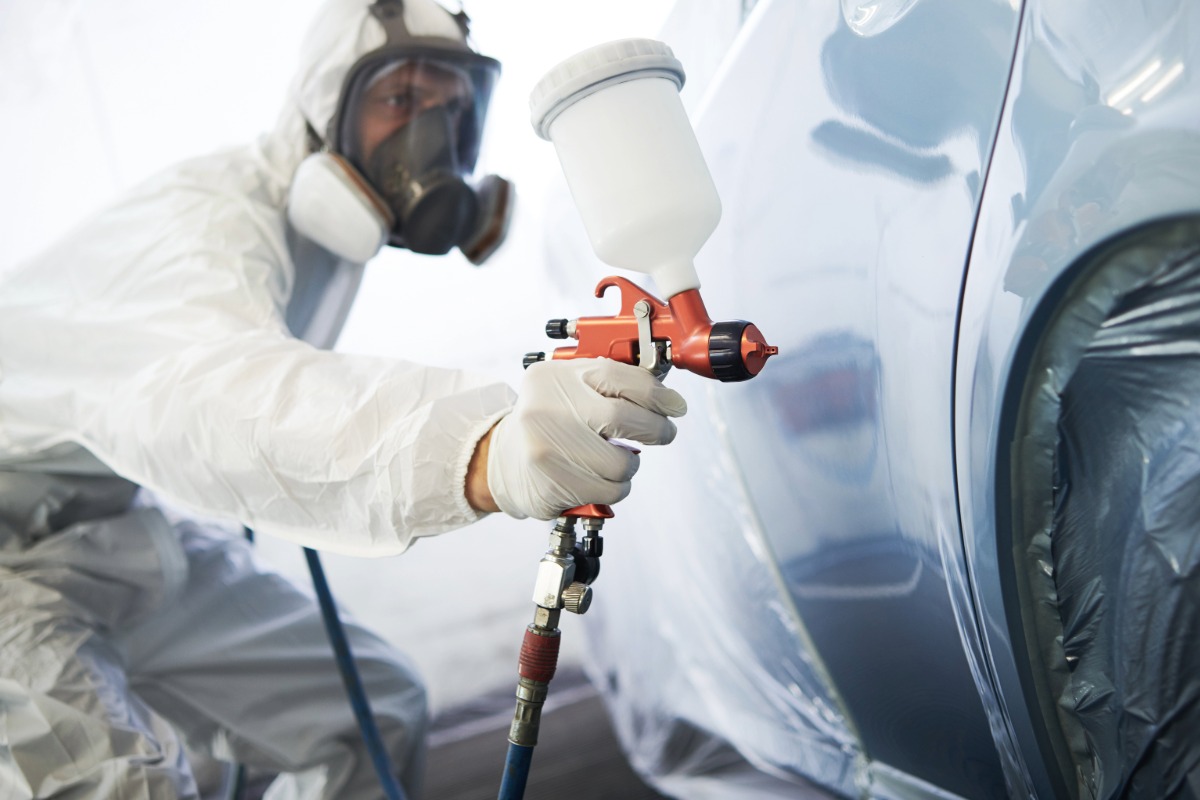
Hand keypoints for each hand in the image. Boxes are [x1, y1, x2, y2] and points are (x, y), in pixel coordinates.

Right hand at [477, 358, 686, 519]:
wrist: (503, 460)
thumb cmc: (548, 420)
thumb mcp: (570, 387)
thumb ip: (612, 383)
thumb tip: (669, 400)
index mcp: (554, 377)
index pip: (618, 377)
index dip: (656, 393)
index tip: (675, 406)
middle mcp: (545, 409)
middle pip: (624, 418)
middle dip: (656, 429)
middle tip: (662, 433)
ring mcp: (545, 449)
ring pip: (622, 463)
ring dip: (630, 465)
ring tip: (614, 459)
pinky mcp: (551, 485)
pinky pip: (609, 490)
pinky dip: (615, 487)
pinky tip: (599, 478)